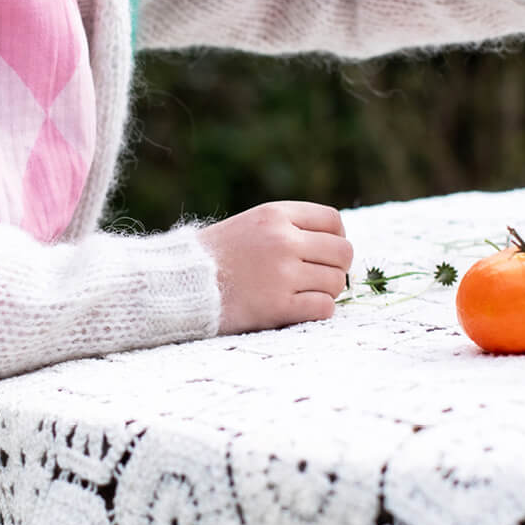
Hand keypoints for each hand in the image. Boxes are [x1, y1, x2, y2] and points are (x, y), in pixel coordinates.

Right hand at [198, 201, 352, 334]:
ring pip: (335, 281)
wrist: (181, 285)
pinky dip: (319, 310)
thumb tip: (337, 240)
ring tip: (306, 292)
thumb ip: (289, 226)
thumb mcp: (251, 224)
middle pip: (342, 251)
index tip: (325, 251)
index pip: (333, 220)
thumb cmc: (217, 256)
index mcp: (275, 215)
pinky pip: (324, 307)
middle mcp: (282, 241)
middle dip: (337, 265)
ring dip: (327, 290)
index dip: (337, 236)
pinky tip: (301, 308)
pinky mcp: (278, 306)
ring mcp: (282, 274)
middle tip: (320, 275)